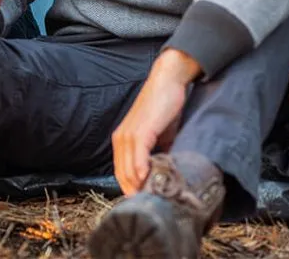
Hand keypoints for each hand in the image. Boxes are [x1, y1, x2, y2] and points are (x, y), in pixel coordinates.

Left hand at [112, 48, 201, 194]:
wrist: (168, 82)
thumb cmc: (164, 109)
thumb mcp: (160, 137)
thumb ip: (158, 155)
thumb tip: (162, 176)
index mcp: (123, 141)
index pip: (121, 173)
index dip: (130, 189)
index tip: (142, 203)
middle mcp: (121, 139)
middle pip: (122, 174)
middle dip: (134, 191)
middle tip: (148, 206)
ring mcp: (129, 134)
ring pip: (128, 167)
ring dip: (138, 185)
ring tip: (151, 199)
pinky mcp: (141, 130)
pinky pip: (138, 155)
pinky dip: (141, 169)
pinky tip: (147, 180)